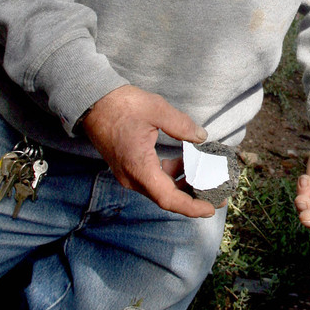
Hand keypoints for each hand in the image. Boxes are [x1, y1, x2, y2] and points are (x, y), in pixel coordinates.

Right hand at [82, 84, 215, 215]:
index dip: (191, 207)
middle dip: (193, 198)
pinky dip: (171, 174)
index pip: (168, 198)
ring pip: (160, 188)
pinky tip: (186, 162)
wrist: (92, 101)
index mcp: (139, 167)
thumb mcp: (156, 109)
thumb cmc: (121, 105)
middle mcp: (132, 177)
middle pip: (166, 197)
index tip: (211, 208)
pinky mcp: (128, 166)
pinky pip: (153, 178)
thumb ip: (181, 125)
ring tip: (206, 176)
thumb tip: (201, 137)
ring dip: (183, 185)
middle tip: (218, 194)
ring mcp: (128, 173)